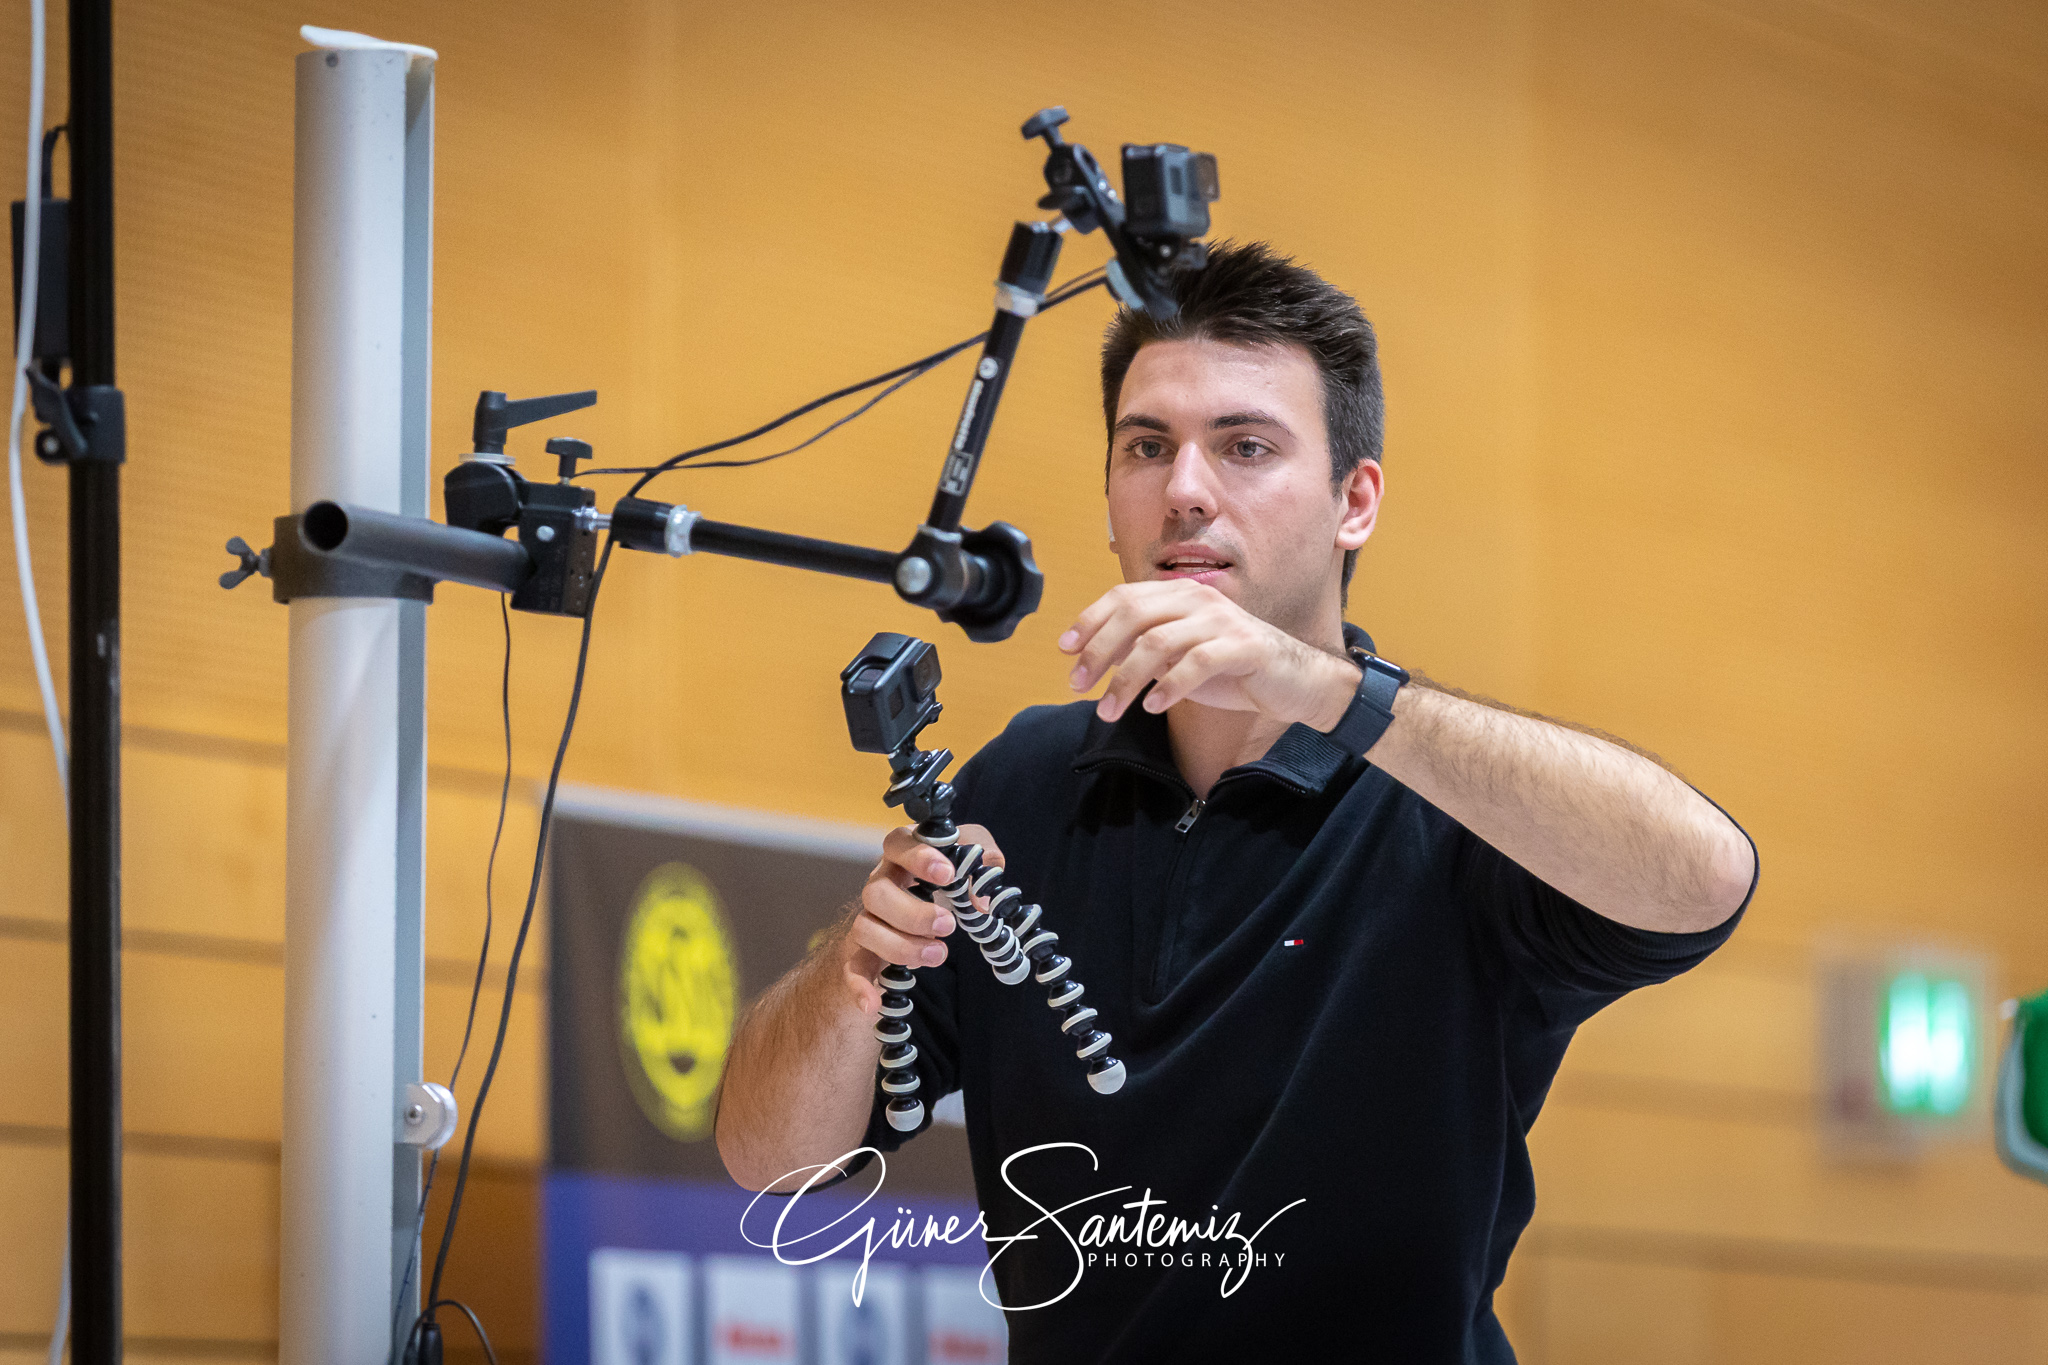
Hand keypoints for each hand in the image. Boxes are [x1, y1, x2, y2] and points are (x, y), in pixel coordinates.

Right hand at [836, 822, 1005, 1016]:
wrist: (916, 924)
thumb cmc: (944, 885)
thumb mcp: (969, 861)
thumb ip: (982, 857)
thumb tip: (984, 894)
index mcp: (903, 859)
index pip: (896, 844)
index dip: (919, 856)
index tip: (948, 873)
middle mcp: (879, 887)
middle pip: (876, 892)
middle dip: (914, 913)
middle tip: (948, 925)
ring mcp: (868, 920)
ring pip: (865, 928)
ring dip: (901, 946)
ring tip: (937, 955)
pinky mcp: (863, 954)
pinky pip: (852, 969)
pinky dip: (860, 986)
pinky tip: (872, 1003)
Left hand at [1058, 580, 1358, 728]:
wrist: (1293, 681)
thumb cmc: (1232, 668)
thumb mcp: (1179, 656)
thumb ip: (1143, 650)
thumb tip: (1092, 658)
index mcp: (1179, 595)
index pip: (1123, 597)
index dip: (1090, 621)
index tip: (1065, 650)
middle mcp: (1198, 599)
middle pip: (1133, 616)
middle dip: (1099, 652)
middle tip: (1079, 684)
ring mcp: (1222, 621)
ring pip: (1158, 643)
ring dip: (1126, 680)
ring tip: (1109, 710)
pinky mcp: (1244, 646)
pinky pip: (1197, 663)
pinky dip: (1169, 686)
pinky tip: (1153, 707)